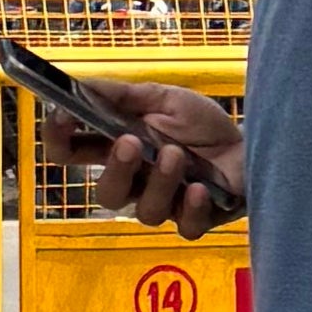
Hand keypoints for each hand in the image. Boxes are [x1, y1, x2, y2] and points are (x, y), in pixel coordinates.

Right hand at [41, 78, 239, 236]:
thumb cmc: (203, 125)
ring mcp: (166, 204)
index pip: (72, 153)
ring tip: (177, 155)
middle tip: (129, 142)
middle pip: (106, 194)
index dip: (59, 139)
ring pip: (146, 212)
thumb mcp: (163, 98)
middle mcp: (136, 182)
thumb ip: (123, 95)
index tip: (61, 117)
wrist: (253, 142)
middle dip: (115, 170)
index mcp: (118, 150)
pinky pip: (185, 227)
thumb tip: (81, 84)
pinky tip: (200, 188)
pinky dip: (192, 208)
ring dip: (160, 182)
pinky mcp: (196, 220)